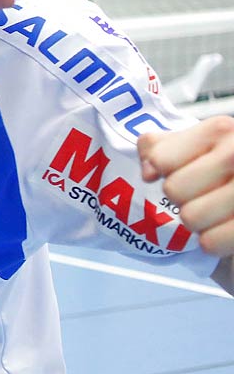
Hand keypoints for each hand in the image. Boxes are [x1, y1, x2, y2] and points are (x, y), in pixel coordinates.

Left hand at [139, 116, 233, 256]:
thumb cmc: (226, 164)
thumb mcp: (199, 143)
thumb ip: (161, 146)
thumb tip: (148, 172)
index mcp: (219, 130)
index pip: (160, 160)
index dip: (166, 170)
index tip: (185, 171)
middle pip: (173, 190)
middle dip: (182, 197)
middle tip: (203, 194)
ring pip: (190, 218)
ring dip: (197, 221)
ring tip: (215, 210)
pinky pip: (210, 242)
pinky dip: (214, 241)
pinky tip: (225, 226)